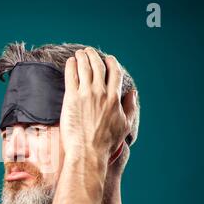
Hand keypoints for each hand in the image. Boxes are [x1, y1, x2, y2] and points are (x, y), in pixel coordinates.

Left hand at [60, 48, 136, 163]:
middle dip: (94, 56)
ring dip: (82, 57)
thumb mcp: (125, 125)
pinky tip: (70, 62)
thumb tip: (133, 93)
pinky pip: (71, 76)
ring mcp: (85, 94)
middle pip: (98, 66)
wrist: (88, 152)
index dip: (111, 62)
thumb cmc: (106, 143)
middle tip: (89, 51)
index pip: (114, 72)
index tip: (108, 58)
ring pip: (84, 68)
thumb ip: (130, 107)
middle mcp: (101, 93)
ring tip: (79, 53)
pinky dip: (71, 66)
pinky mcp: (71, 98)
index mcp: (114, 98)